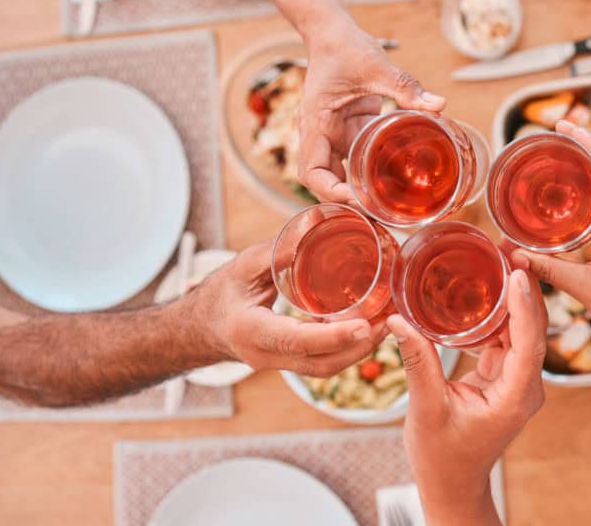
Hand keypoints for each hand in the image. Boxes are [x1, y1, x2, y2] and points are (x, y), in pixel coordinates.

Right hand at [187, 240, 385, 376]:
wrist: (201, 328)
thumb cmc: (221, 293)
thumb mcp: (243, 266)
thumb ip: (279, 249)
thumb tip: (316, 222)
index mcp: (251, 331)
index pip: (297, 340)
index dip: (333, 337)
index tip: (364, 326)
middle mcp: (266, 356)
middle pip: (321, 363)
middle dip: (359, 347)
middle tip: (389, 321)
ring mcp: (278, 365)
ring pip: (326, 368)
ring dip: (358, 350)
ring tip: (385, 323)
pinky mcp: (290, 364)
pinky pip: (323, 363)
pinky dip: (347, 349)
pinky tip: (366, 328)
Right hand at [298, 24, 445, 201]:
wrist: (333, 32)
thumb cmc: (345, 47)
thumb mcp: (376, 66)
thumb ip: (405, 87)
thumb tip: (440, 106)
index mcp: (316, 124)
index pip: (312, 173)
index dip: (332, 192)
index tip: (359, 200)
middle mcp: (320, 135)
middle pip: (326, 182)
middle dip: (349, 202)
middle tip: (382, 216)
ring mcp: (334, 135)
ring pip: (342, 174)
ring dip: (360, 192)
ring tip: (390, 209)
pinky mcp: (349, 130)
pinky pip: (357, 158)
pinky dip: (372, 173)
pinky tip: (395, 183)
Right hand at [389, 270, 546, 525]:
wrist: (453, 484)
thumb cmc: (443, 456)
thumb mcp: (426, 407)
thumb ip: (417, 362)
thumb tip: (398, 320)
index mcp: (516, 396)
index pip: (528, 342)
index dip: (524, 305)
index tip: (517, 272)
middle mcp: (525, 386)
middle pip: (532, 330)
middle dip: (522, 291)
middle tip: (507, 253)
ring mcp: (516, 382)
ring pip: (521, 332)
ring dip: (510, 300)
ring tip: (497, 263)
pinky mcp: (504, 379)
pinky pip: (505, 340)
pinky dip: (495, 317)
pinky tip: (481, 293)